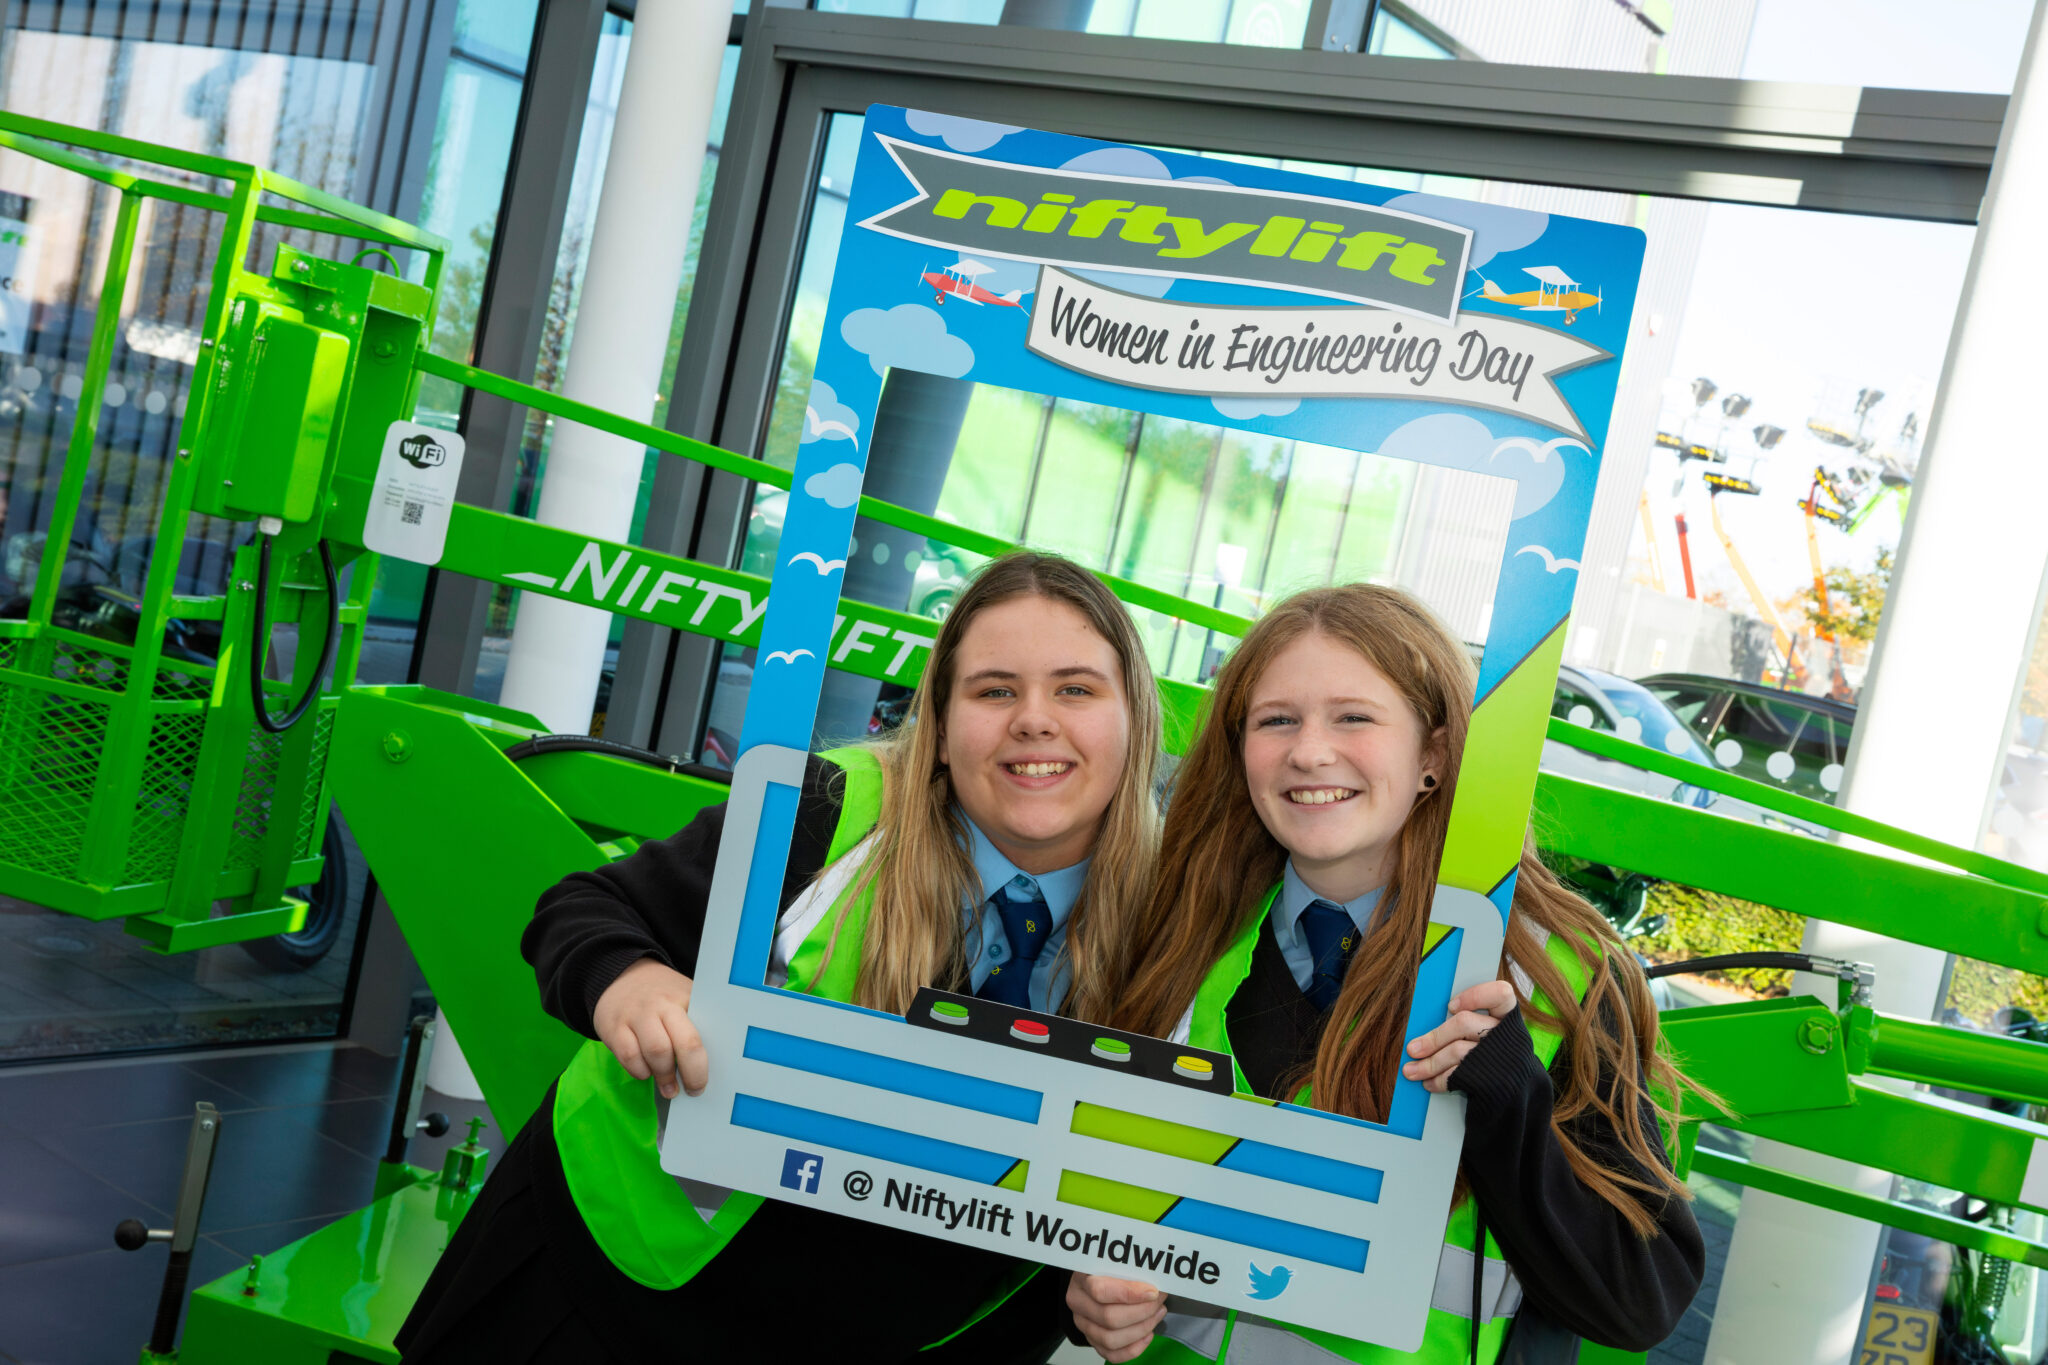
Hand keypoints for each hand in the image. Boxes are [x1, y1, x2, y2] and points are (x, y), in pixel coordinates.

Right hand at [592, 957, 706, 1098]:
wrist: (620, 977)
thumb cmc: (661, 996)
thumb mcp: (683, 998)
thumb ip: (697, 1022)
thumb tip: (714, 1061)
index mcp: (685, 997)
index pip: (705, 1029)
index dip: (708, 1059)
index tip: (709, 1079)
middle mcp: (662, 1004)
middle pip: (684, 1043)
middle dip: (692, 1073)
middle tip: (694, 1090)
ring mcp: (637, 1015)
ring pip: (656, 1052)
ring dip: (664, 1076)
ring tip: (670, 1089)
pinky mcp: (614, 1027)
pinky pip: (629, 1056)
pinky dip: (640, 1071)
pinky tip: (646, 1073)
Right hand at [1067, 1272, 1164, 1362]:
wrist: (1097, 1279)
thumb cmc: (1109, 1269)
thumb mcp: (1117, 1261)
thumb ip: (1132, 1269)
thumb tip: (1156, 1283)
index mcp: (1081, 1280)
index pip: (1100, 1291)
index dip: (1130, 1294)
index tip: (1153, 1292)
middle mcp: (1078, 1304)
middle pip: (1109, 1318)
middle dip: (1142, 1312)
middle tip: (1159, 1301)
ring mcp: (1084, 1325)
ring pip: (1111, 1340)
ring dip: (1141, 1329)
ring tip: (1157, 1314)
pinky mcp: (1093, 1341)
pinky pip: (1112, 1355)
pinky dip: (1134, 1349)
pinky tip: (1148, 1334)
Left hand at [1403, 979, 1516, 1092]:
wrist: (1516, 1095)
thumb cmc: (1493, 1059)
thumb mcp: (1489, 1037)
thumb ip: (1467, 1025)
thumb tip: (1424, 1030)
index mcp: (1508, 1018)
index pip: (1501, 994)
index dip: (1475, 996)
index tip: (1450, 1006)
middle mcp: (1507, 1036)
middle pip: (1465, 1024)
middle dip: (1434, 1037)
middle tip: (1412, 1049)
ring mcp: (1502, 1059)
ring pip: (1458, 1051)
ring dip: (1429, 1063)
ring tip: (1411, 1071)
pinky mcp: (1494, 1081)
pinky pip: (1459, 1075)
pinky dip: (1439, 1080)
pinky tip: (1429, 1083)